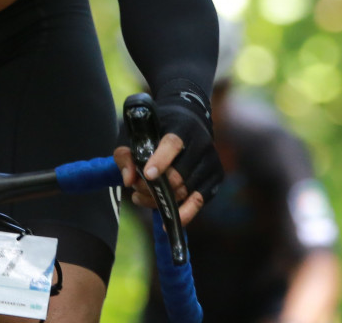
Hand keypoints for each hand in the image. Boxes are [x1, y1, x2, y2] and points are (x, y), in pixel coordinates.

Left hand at [115, 84, 223, 217]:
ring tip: (140, 196)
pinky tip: (166, 222)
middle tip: (135, 188)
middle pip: (178, 176)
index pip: (172, 144)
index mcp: (181, 127)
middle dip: (153, 188)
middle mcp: (201, 144)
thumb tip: (128, 180)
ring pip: (185, 191)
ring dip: (161, 201)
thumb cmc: (158, 128)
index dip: (161, 160)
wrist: (188, 119)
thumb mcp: (137, 133)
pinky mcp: (215, 177)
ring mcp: (211, 162)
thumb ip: (126, 154)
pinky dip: (183, 214)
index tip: (147, 175)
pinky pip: (199, 201)